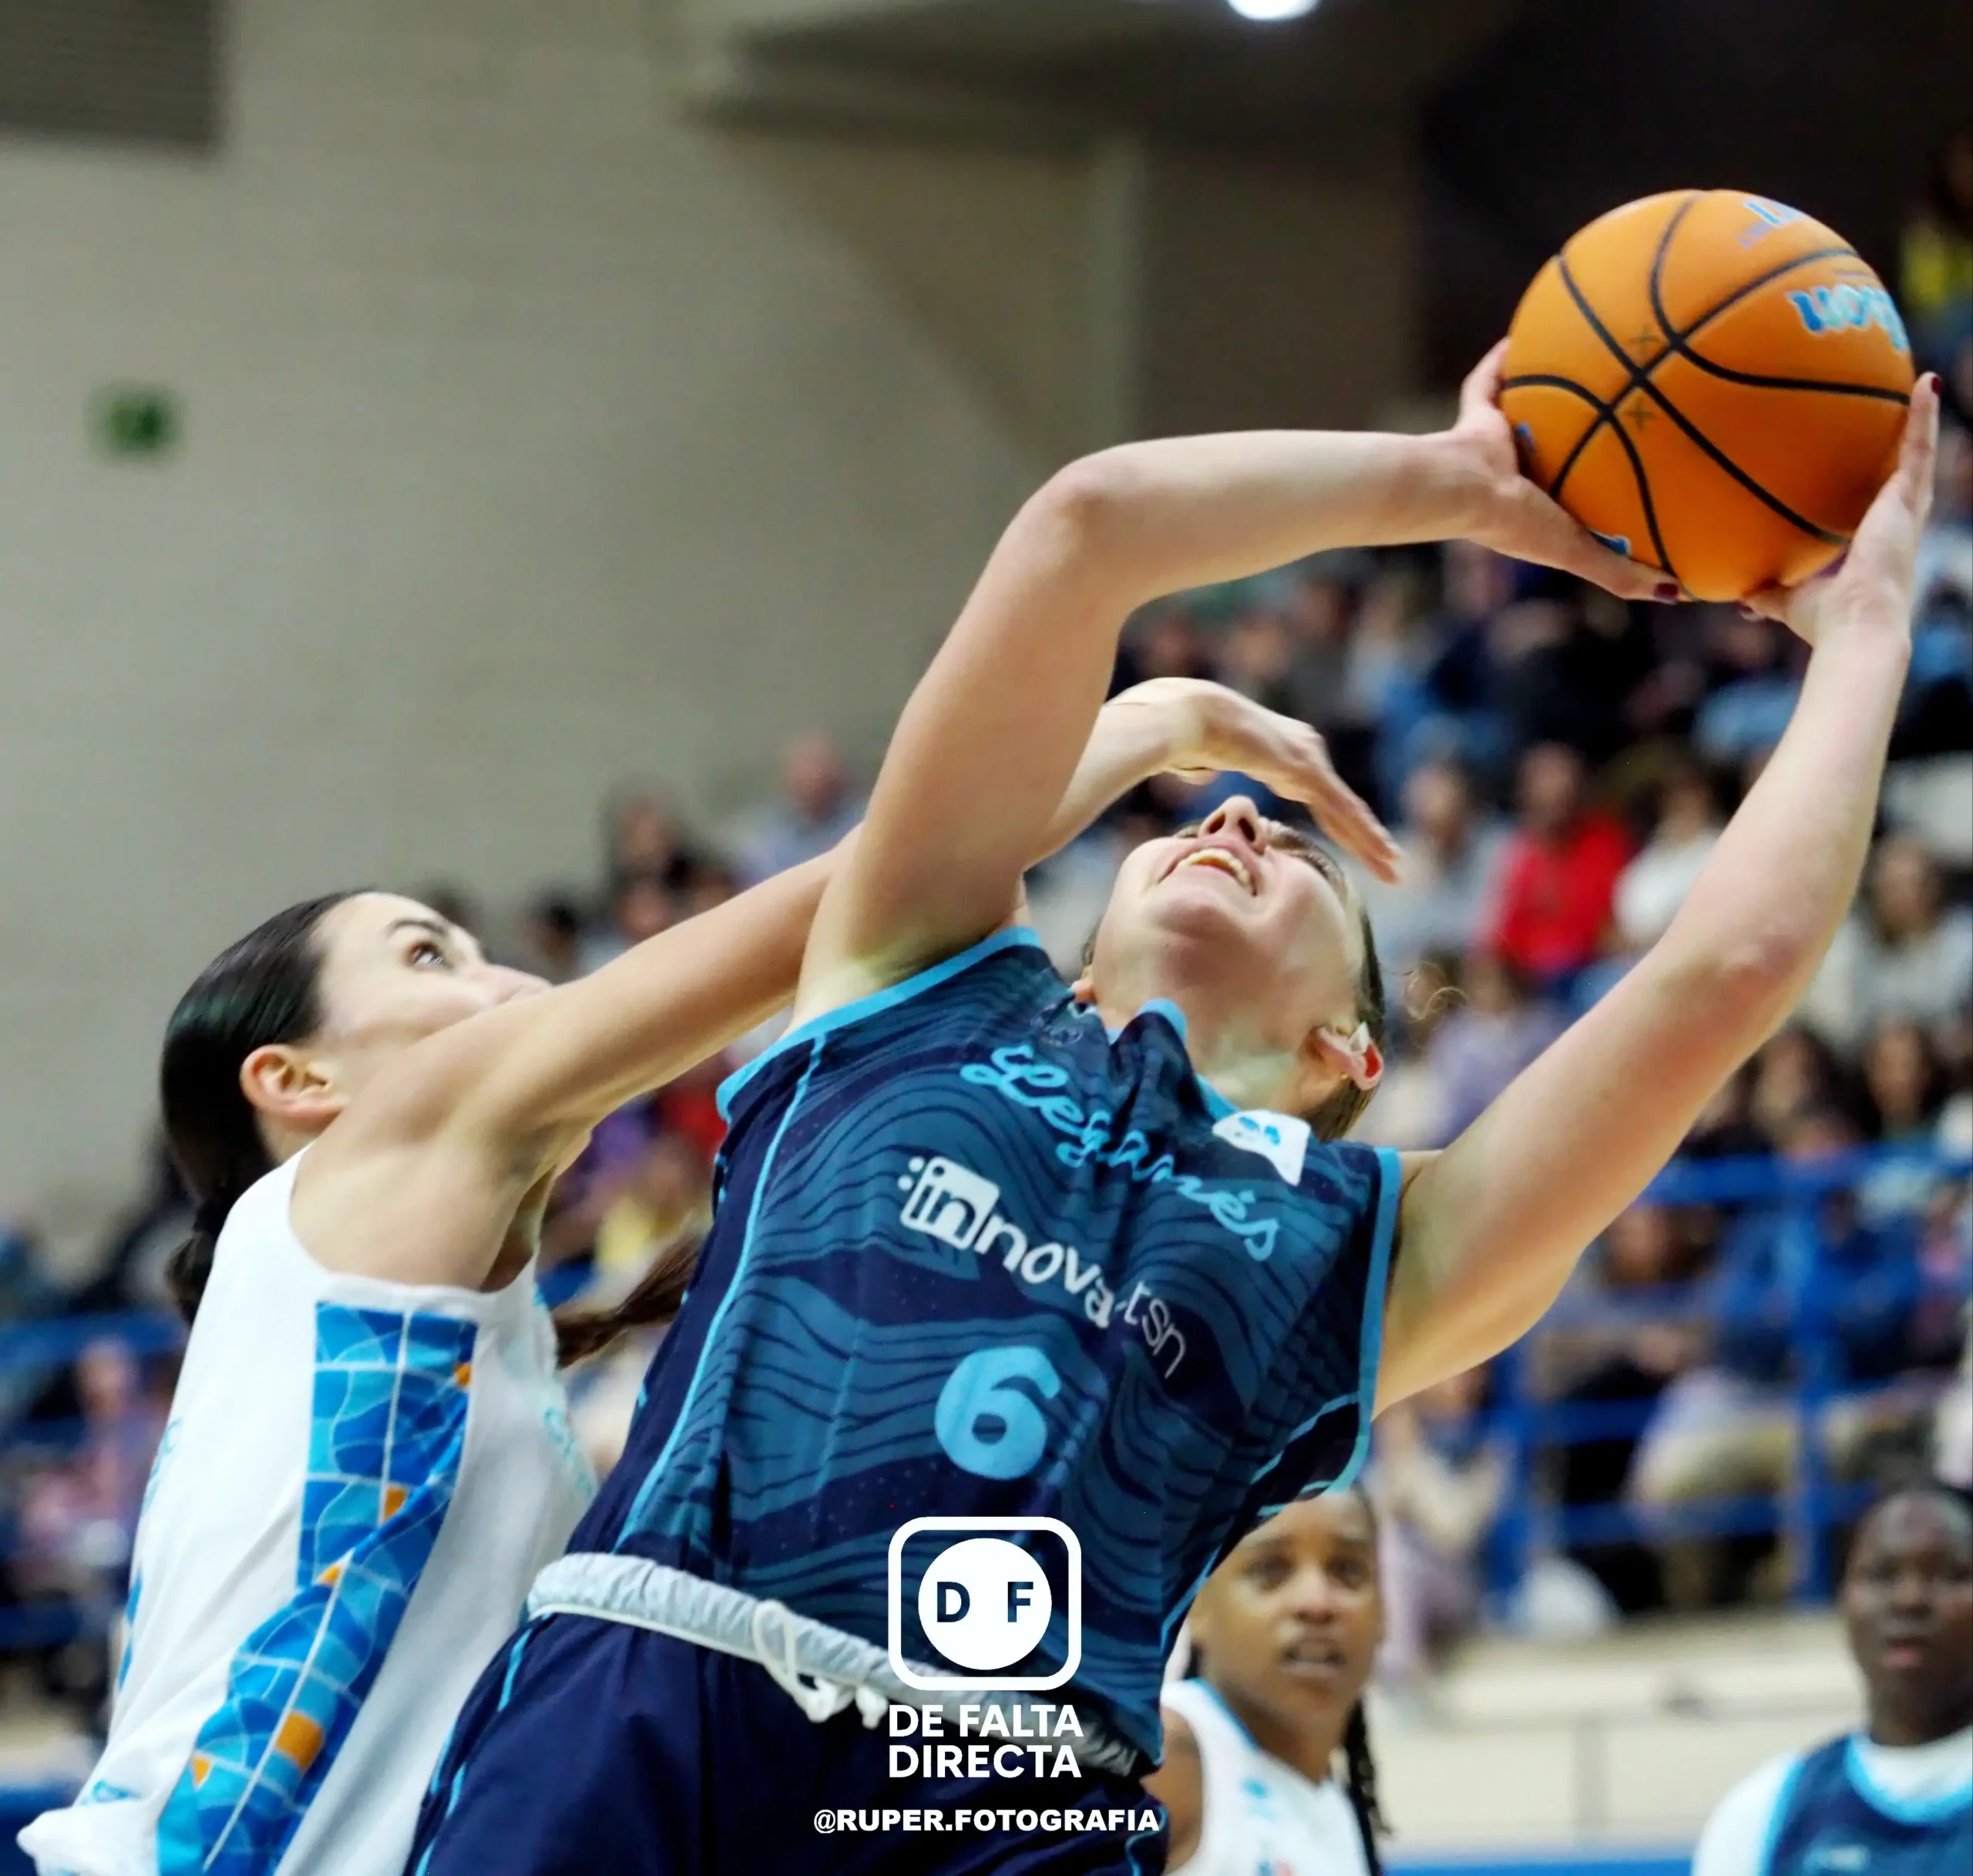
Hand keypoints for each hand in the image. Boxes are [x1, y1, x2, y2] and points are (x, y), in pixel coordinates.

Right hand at [1107, 678, 1400, 880]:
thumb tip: (1199, 772)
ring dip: (1371, 843)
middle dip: (1363, 836)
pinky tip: (1382, 854)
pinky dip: (1362, 834)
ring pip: (1346, 811)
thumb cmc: (1177, 730)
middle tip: (1392, 863)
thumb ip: (1204, 764)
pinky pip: (1340, 809)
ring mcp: (1306, 758)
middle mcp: (1302, 750)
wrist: (1184, 714)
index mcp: (1279, 749)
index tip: (1355, 841)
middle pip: (1339, 805)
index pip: (1317, 794)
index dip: (1337, 821)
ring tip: (1395, 869)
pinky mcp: (1304, 769)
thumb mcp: (1193, 755)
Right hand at [1438, 341, 1681, 603]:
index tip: (1640, 467)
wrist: (1461, 491)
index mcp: (1541, 507)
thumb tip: (1679, 594)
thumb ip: (1621, 573)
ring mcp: (1495, 445)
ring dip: (1545, 393)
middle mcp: (1520, 474)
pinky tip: (1527, 332)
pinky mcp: (1474, 417)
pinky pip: (1488, 381)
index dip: (1605, 482)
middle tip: (1620, 406)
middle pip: (1556, 448)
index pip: (1580, 496)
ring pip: (1526, 413)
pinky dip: (1503, 359)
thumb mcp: (1578, 551)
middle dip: (1580, 433)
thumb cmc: (1515, 524)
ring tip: (1581, 360)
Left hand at [1742, 374, 1939, 645]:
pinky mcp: (1907, 498)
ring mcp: (1906, 509)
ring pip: (1919, 454)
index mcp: (1873, 545)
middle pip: (1904, 475)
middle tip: (1905, 410)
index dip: (1876, 488)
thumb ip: (1767, 593)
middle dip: (1905, 444)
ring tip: (1923, 382)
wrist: (1856, 627)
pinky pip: (1920, 447)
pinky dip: (1924, 414)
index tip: (1865, 464)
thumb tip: (1740, 597)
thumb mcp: (1789, 600)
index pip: (1875, 506)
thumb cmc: (1827, 623)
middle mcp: (1896, 524)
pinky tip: (1926, 382)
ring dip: (1922, 418)